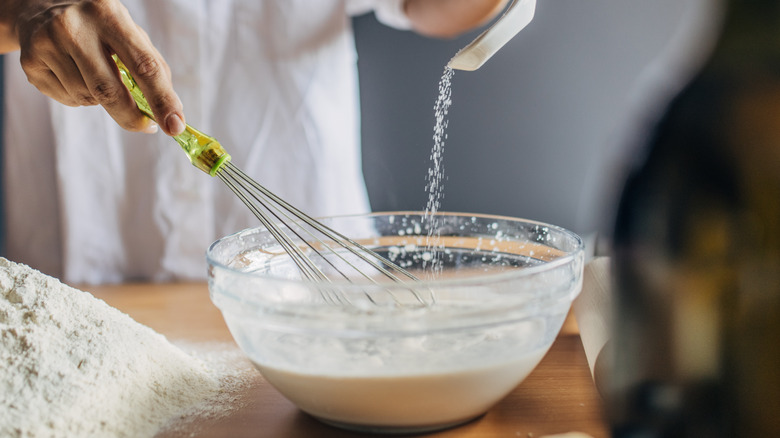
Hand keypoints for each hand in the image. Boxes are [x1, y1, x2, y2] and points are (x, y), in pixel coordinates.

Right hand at [3, 0, 184, 134]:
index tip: (175, 126)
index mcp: (109, 15)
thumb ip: (151, 66)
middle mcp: (74, 26)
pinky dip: (80, 98)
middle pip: (110, 90)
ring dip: (102, 101)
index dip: (162, 99)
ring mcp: (48, 43)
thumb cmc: (99, 25)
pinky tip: (74, 74)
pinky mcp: (30, 62)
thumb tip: (169, 111)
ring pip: (88, 98)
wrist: (40, 8)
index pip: (143, 65)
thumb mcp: (128, 32)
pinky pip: (68, 100)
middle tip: (146, 127)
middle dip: (132, 117)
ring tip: (95, 75)